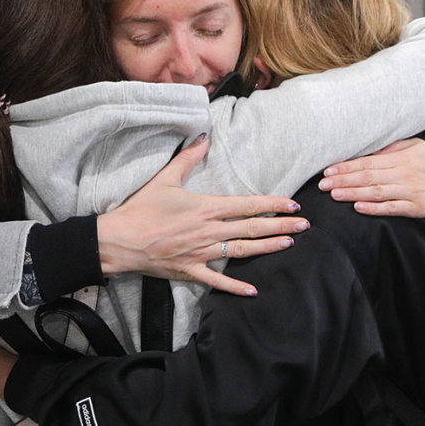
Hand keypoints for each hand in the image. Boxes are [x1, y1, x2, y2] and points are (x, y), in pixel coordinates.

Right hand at [97, 134, 309, 295]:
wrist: (119, 240)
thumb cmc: (141, 208)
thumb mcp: (165, 178)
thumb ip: (188, 157)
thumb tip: (204, 136)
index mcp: (207, 208)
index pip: (248, 205)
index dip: (273, 205)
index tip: (293, 205)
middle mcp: (209, 231)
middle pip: (253, 228)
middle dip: (281, 227)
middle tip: (305, 226)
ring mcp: (202, 253)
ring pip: (242, 251)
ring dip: (268, 248)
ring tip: (289, 245)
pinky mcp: (191, 270)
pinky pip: (218, 280)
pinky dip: (236, 286)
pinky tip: (254, 289)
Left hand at [319, 139, 424, 217]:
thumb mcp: (415, 146)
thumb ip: (392, 148)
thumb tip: (367, 149)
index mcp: (401, 158)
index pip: (367, 162)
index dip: (346, 166)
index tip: (328, 170)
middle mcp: (404, 173)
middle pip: (368, 176)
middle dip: (343, 180)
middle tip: (323, 183)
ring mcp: (410, 191)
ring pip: (376, 192)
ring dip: (353, 193)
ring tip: (334, 194)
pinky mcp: (416, 208)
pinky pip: (391, 208)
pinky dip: (374, 208)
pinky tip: (358, 207)